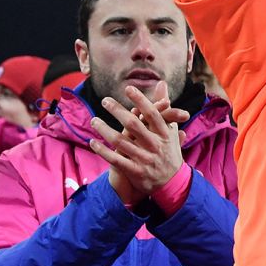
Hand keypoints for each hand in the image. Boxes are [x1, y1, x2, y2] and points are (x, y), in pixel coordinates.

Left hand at [88, 83, 187, 205]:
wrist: (172, 182)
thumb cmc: (168, 151)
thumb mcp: (170, 129)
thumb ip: (164, 106)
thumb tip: (162, 83)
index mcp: (165, 134)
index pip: (152, 114)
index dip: (141, 100)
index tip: (128, 88)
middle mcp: (155, 145)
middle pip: (133, 125)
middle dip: (118, 111)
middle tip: (105, 101)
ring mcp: (145, 159)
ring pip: (121, 142)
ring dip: (105, 130)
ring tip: (94, 120)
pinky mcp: (135, 171)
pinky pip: (116, 160)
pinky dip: (103, 151)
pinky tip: (92, 142)